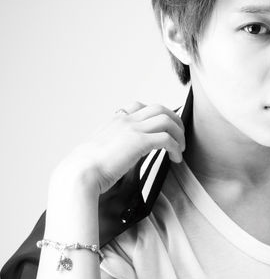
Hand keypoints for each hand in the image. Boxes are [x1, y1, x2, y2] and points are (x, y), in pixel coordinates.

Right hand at [52, 102, 184, 194]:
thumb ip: (112, 147)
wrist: (80, 172)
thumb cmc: (87, 168)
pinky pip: (167, 138)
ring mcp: (132, 128)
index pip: (139, 106)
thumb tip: (120, 157)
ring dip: (179, 133)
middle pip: (159, 108)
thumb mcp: (99, 150)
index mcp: (115, 121)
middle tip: (180, 137)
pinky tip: (175, 159)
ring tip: (180, 149)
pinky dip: (176, 147)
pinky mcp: (139, 141)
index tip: (162, 129)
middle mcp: (125, 120)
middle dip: (175, 121)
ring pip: (167, 119)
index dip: (155, 115)